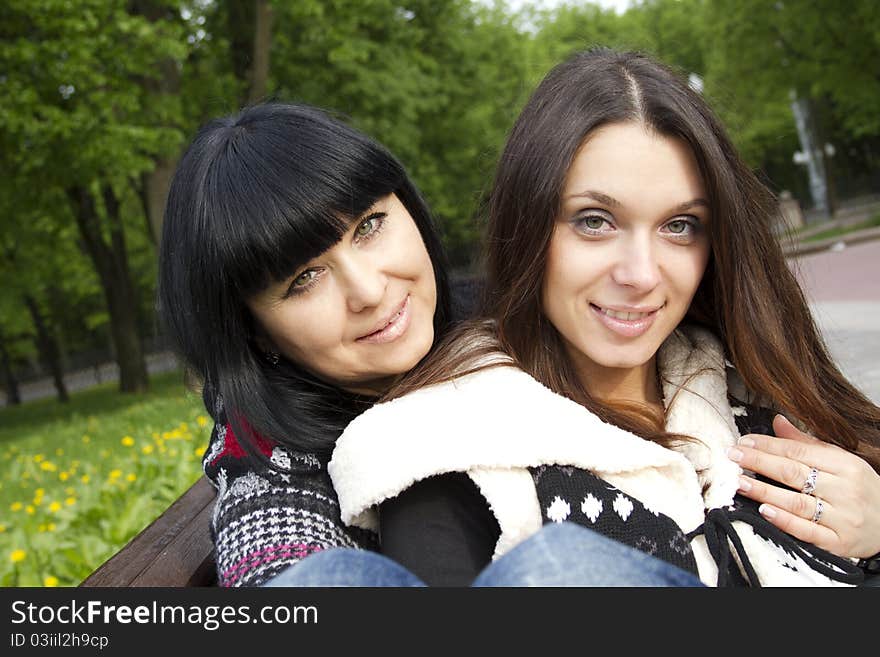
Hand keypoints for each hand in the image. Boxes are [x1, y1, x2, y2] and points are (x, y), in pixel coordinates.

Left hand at [728, 414, 879, 558]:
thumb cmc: (861, 489)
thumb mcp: (841, 461)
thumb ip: (807, 443)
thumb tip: (777, 421)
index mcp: (845, 465)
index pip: (799, 451)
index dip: (769, 445)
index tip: (744, 442)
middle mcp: (845, 490)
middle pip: (794, 474)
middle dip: (760, 462)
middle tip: (733, 456)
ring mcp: (842, 518)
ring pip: (797, 503)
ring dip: (764, 492)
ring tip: (740, 482)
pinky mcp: (839, 543)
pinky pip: (807, 531)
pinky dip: (784, 521)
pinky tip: (764, 511)